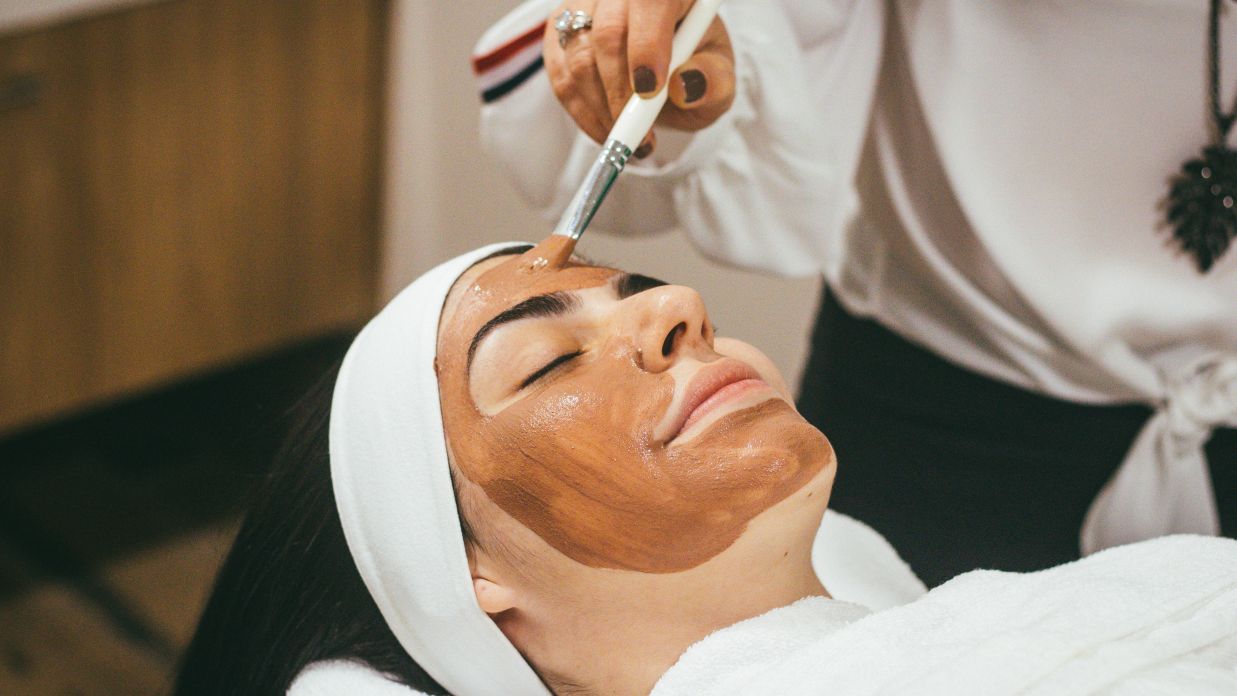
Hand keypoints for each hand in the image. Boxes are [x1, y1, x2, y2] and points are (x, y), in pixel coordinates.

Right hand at [543, 0, 734, 157]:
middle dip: (621, 93)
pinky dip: (582, 112)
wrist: (669, 70)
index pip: (650, 3)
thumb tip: (686, 87)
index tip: (650, 92)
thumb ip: (713, 81)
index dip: (646, 45)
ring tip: (630, 139)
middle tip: (641, 134)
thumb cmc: (695, 66)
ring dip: (602, 109)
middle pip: (608, 31)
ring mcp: (585, 6)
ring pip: (578, 56)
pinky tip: (607, 129)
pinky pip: (560, 75)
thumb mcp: (719, 77)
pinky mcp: (560, 32)